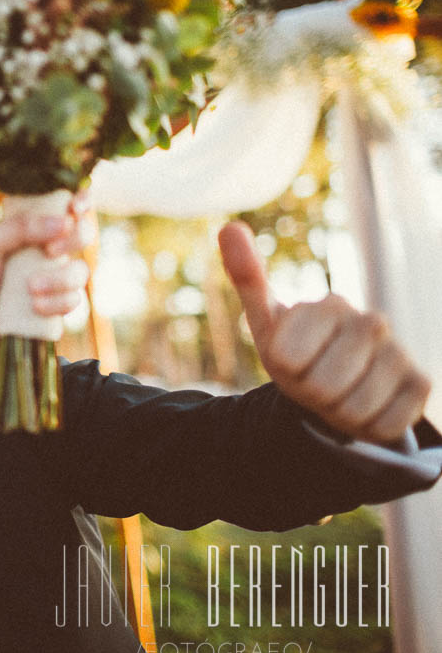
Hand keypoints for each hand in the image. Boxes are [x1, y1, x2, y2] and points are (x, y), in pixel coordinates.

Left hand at [0, 191, 93, 360]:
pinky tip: (34, 307)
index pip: (63, 207)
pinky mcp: (55, 309)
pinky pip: (74, 300)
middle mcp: (44, 253)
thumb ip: (20, 228)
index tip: (76, 207)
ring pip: (80, 271)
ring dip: (60, 279)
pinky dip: (56, 303)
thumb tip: (63, 222)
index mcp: (28, 231)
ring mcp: (53, 281)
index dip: (80, 202)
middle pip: (83, 235)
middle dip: (76, 239)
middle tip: (50, 251)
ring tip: (31, 289)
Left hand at [219, 221, 430, 444]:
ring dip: (338, 413)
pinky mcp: (421, 383)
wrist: (336, 385)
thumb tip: (230, 226)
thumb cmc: (295, 351)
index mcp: (328, 305)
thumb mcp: (266, 321)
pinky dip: (366, 426)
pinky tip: (366, 405)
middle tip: (315, 381)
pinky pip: (383, 425)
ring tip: (338, 393)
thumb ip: (248, 276)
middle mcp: (371, 322)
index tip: (291, 359)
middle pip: (321, 388)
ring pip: (353, 409)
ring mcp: (400, 351)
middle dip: (310, 394)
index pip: (289, 360)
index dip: (285, 370)